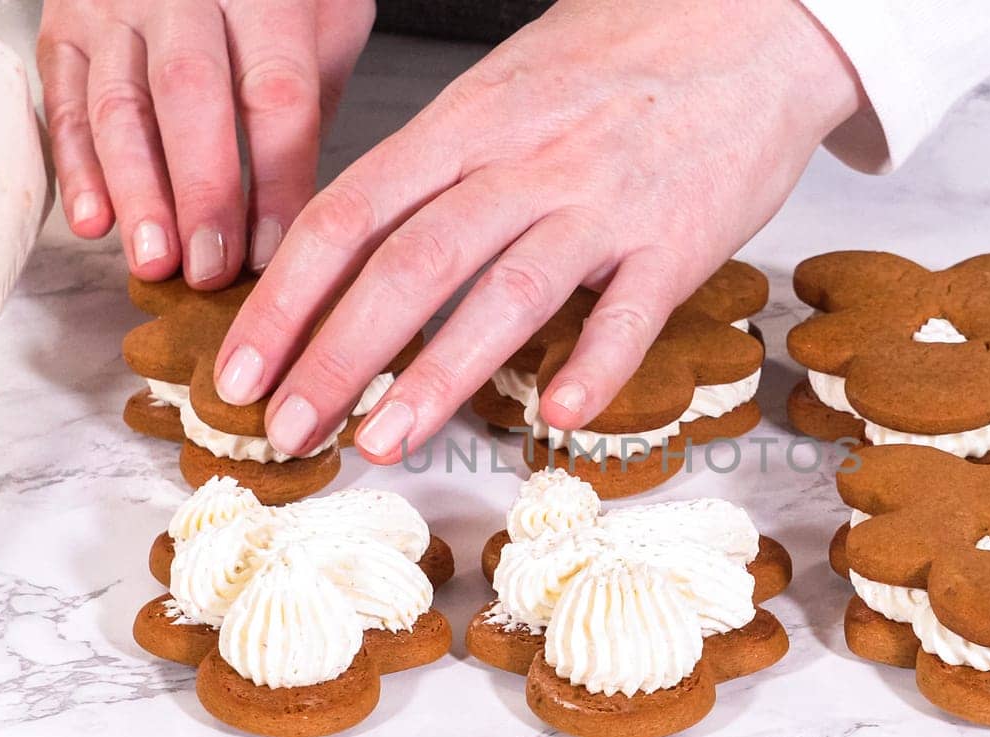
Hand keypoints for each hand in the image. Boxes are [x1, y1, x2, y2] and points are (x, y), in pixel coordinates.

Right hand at [37, 0, 373, 286]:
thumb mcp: (327, 17)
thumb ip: (316, 96)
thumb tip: (299, 209)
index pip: (274, 91)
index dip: (276, 179)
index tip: (277, 252)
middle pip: (190, 95)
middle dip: (200, 192)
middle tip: (211, 269)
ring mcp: (113, 5)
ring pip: (118, 104)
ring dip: (136, 193)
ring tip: (155, 262)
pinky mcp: (63, 26)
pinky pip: (63, 102)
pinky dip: (76, 169)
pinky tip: (95, 224)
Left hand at [213, 0, 863, 462]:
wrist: (748, 23)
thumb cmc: (618, 58)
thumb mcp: (503, 88)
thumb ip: (434, 164)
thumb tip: (353, 246)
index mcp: (466, 123)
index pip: (348, 215)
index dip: (285, 300)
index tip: (241, 369)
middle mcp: (524, 163)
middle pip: (409, 265)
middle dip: (334, 355)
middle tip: (286, 430)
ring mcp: (603, 202)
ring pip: (505, 295)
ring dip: (435, 377)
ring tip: (381, 442)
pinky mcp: (680, 240)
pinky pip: (631, 315)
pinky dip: (594, 369)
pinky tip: (557, 419)